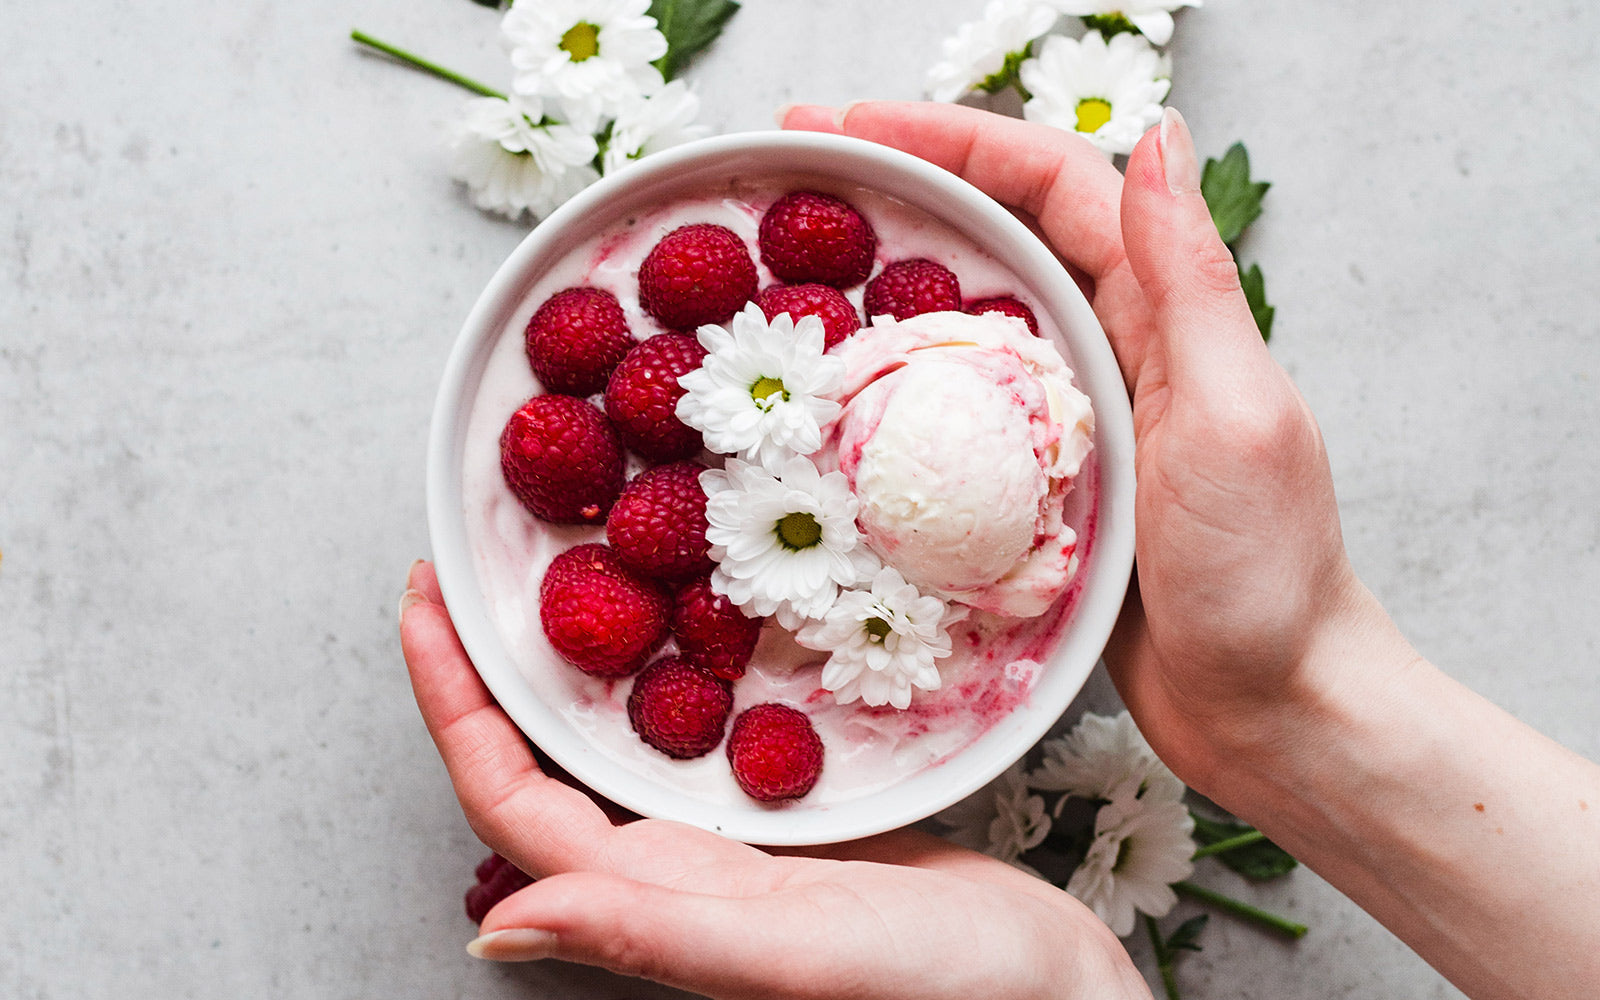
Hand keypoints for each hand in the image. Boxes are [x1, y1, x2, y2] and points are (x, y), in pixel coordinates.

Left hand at [400, 560, 1150, 999]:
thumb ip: (656, 934)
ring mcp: (727, 845)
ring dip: (568, 659)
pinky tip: (684, 614)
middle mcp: (671, 876)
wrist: (1051, 992)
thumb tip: (495, 926)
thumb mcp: (800, 953)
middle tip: (473, 562)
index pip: (509, 802)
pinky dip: (668, 668)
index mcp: (655, 903)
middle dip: (488, 665)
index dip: (450, 704)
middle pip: (539, 764)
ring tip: (557, 568)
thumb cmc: (948, 991)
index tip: (423, 598)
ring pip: (613, 742)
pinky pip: (697, 731)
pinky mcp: (785, 815)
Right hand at [781, 102, 1414, 804]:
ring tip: (794, 262)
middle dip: (901, 188)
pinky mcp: (1036, 489)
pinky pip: (954, 414)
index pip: (1050, 187)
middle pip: (997, 234)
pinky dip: (897, 386)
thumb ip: (1188, 280)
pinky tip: (837, 393)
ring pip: (968, 317)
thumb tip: (1156, 133)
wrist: (1267, 711)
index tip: (849, 125)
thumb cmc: (1264, 578)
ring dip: (889, 278)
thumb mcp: (1234, 415)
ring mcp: (1069, 421)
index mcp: (1161, 314)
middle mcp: (1113, 350)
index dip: (951, 139)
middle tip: (794, 171)